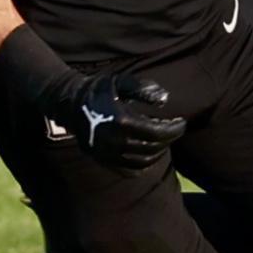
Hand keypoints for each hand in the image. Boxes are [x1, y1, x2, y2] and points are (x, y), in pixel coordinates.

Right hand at [56, 71, 185, 172]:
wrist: (69, 104)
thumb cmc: (98, 89)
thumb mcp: (120, 81)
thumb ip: (142, 88)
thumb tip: (164, 100)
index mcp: (122, 121)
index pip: (157, 132)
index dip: (174, 129)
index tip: (182, 122)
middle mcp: (115, 141)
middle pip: (153, 147)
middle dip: (169, 139)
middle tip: (176, 130)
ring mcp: (108, 154)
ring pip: (143, 161)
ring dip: (159, 152)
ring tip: (164, 140)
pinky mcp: (103, 160)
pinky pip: (129, 170)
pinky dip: (144, 165)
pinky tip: (150, 153)